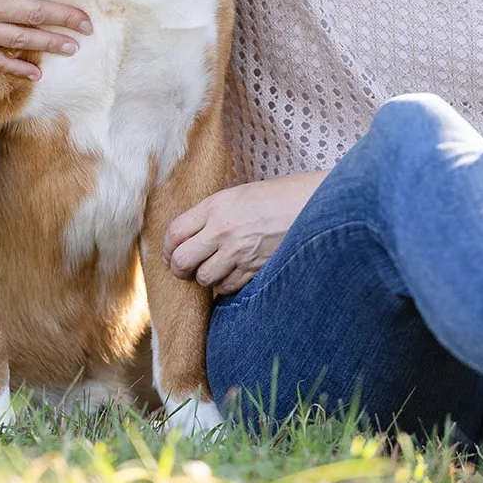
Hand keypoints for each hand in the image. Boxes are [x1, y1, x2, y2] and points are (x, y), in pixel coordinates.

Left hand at [162, 175, 322, 296]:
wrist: (315, 205)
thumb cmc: (279, 196)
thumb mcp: (240, 194)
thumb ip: (213, 214)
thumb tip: (190, 235)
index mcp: (215, 205)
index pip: (173, 233)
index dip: (167, 248)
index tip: (171, 252)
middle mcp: (222, 230)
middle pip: (181, 261)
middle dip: (180, 268)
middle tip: (186, 267)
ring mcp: (238, 253)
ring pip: (204, 279)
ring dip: (207, 277)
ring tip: (218, 267)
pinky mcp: (254, 270)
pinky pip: (227, 288)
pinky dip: (227, 284)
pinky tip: (236, 272)